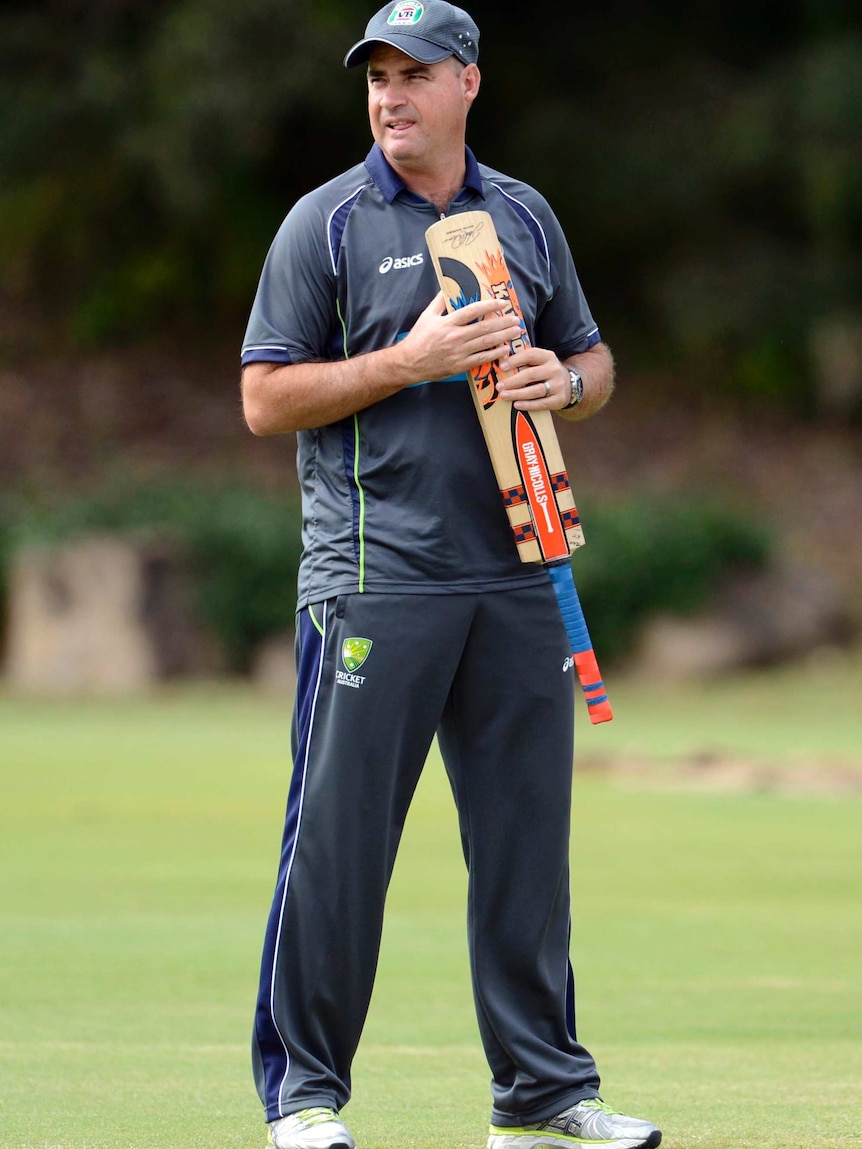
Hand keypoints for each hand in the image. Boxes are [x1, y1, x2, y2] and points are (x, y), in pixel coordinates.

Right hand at [397, 292, 523, 382]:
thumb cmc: (418, 338)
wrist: (409, 363)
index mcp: (448, 323)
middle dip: (503, 322)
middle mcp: (455, 337)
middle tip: (516, 318)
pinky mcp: (460, 365)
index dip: (489, 305)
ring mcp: (458, 352)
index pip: (472, 311)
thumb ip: (439, 301)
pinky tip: (506, 349)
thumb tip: (446, 286)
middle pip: (484, 328)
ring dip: (504, 336)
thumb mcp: (426, 316)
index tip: (502, 302)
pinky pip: (481, 359)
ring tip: (516, 331)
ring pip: (486, 343)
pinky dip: (495, 354)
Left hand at [495, 346, 569, 409]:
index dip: (515, 360)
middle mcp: (554, 369)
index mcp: (548, 357)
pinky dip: (528, 405)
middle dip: (513, 381)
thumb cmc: (546, 372)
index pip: (530, 355)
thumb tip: (501, 363)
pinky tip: (516, 405)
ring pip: (535, 390)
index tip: (502, 367)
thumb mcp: (540, 362)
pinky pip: (541, 403)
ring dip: (517, 394)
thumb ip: (525, 361)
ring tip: (504, 396)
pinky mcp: (559, 399)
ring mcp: (558, 385)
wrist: (569, 384)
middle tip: (499, 386)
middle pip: (531, 375)